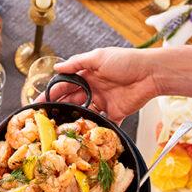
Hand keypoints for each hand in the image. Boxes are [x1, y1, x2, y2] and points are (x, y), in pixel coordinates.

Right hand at [38, 48, 160, 120]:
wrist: (151, 73)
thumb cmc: (126, 61)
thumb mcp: (98, 57)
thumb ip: (76, 63)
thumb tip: (57, 67)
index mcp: (87, 75)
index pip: (65, 85)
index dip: (52, 93)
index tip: (40, 103)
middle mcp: (93, 89)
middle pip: (72, 101)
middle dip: (59, 109)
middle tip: (47, 119)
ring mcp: (104, 102)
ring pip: (85, 113)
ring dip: (75, 120)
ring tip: (62, 129)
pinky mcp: (115, 113)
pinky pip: (104, 123)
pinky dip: (96, 129)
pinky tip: (85, 135)